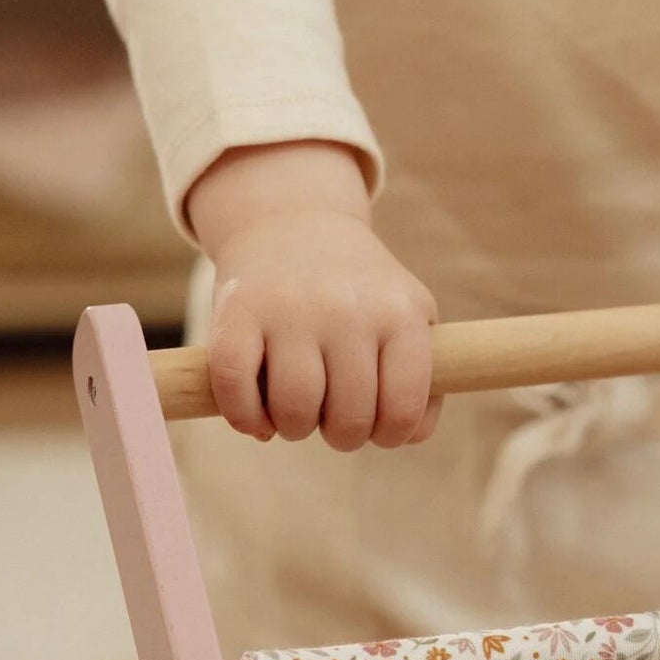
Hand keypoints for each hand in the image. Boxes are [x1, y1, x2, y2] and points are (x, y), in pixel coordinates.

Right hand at [187, 141, 440, 449]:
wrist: (294, 223)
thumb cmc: (359, 294)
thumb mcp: (409, 316)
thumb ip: (423, 381)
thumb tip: (406, 436)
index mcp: (400, 314)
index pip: (402, 409)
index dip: (390, 435)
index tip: (378, 428)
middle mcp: (347, 308)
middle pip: (348, 418)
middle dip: (341, 435)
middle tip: (332, 417)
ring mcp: (290, 308)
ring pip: (295, 409)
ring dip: (294, 429)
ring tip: (296, 415)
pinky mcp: (238, 310)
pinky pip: (236, 387)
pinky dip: (245, 417)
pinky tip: (256, 417)